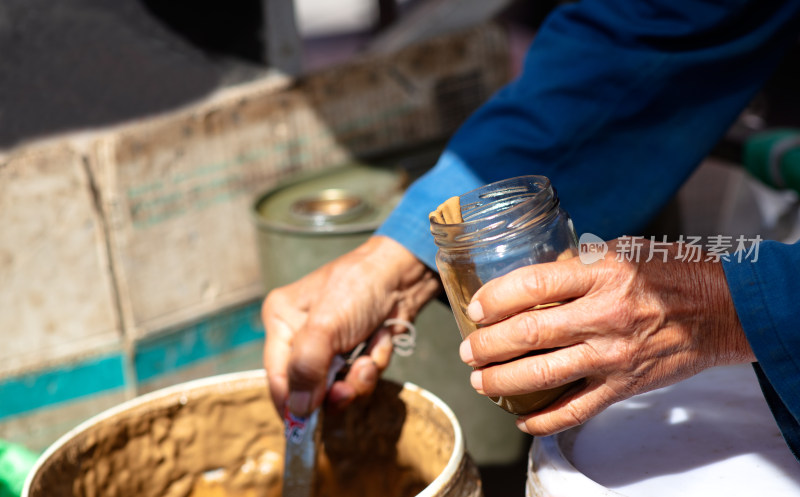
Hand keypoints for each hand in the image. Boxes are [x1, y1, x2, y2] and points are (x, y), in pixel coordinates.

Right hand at [262, 235, 439, 417]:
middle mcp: (301, 333)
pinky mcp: (356, 349)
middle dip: (334, 389)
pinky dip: (374, 363)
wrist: (405, 273)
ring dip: (358, 378)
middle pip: (308, 385)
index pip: (276, 373)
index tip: (305, 424)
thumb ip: (306, 367)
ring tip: (369, 359)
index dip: (290, 401)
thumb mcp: (325, 326)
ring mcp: (331, 344)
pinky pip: (361, 375)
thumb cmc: (359, 287)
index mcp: (282, 319)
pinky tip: (381, 342)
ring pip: (338, 385)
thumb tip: (295, 410)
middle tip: (347, 390)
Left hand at [459, 238, 752, 435]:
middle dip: (487, 345)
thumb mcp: (622, 251)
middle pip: (529, 333)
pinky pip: (576, 410)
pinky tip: (522, 418)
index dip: (495, 298)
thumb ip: (576, 266)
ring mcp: (614, 355)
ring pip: (543, 375)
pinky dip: (544, 420)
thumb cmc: (672, 274)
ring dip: (502, 381)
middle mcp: (605, 315)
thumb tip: (532, 280)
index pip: (533, 285)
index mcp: (602, 274)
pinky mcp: (624, 385)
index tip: (476, 308)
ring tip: (480, 380)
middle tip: (468, 350)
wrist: (722, 310)